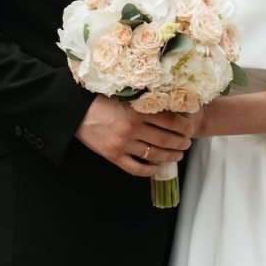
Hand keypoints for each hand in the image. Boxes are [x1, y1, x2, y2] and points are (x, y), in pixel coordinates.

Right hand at [74, 96, 194, 176]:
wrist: (75, 112)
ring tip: (178, 155)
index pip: (169, 120)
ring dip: (170, 156)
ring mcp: (123, 145)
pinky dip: (149, 170)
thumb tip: (167, 102)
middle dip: (180, 143)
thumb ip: (143, 100)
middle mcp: (132, 129)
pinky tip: (157, 168)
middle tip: (187, 143)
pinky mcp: (113, 157)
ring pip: (154, 155)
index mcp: (136, 111)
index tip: (190, 127)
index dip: (183, 125)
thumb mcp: (124, 95)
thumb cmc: (99, 99)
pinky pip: (136, 168)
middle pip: (165, 139)